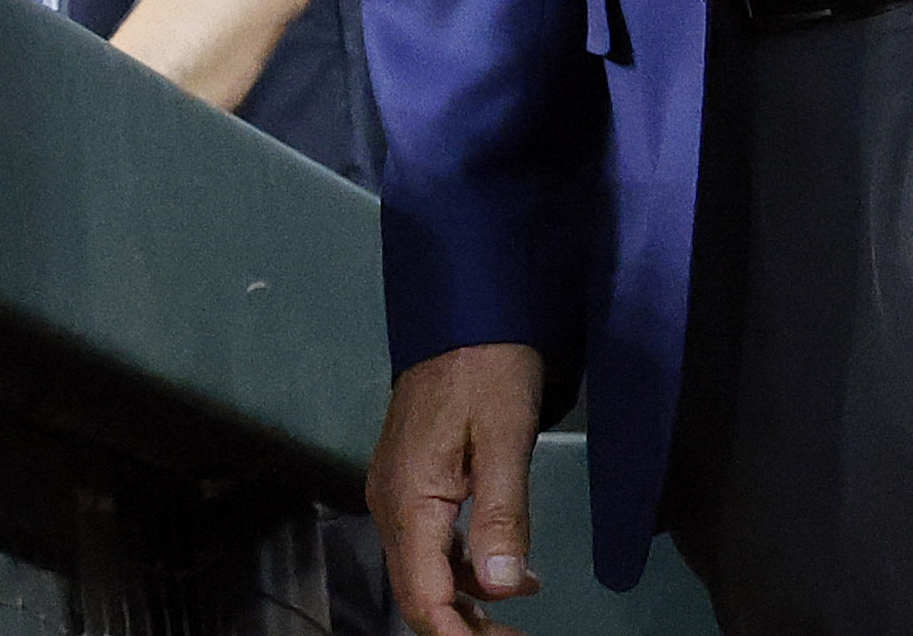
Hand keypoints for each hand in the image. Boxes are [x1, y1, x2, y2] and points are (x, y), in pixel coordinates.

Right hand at [368, 342, 545, 635]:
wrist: (465, 308)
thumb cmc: (488, 365)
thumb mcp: (506, 436)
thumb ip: (502, 514)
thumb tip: (503, 587)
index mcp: (408, 498)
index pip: (422, 597)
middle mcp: (390, 503)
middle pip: (417, 592)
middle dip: (464, 627)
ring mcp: (396, 491)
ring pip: (423, 571)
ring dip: (467, 601)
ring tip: (521, 607)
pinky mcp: (410, 480)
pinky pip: (429, 543)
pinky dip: (464, 567)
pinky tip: (506, 568)